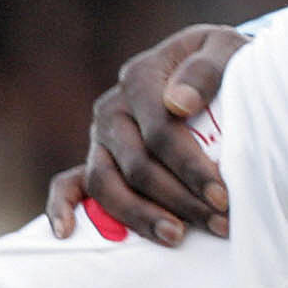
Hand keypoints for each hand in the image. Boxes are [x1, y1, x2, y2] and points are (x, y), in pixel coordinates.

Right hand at [43, 24, 247, 245]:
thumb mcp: (226, 51)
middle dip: (181, 200)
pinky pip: (68, 184)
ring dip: (141, 216)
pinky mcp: (97, 159)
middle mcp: (113, 108)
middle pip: (138, 165)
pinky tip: (67, 233)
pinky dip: (62, 208)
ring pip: (107, 183)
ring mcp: (100, 136)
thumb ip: (207, 70)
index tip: (222, 196)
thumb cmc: (224, 65)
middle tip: (220, 223)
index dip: (191, 168)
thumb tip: (179, 104)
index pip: (160, 132)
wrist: (211, 69)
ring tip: (176, 237)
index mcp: (141, 78)